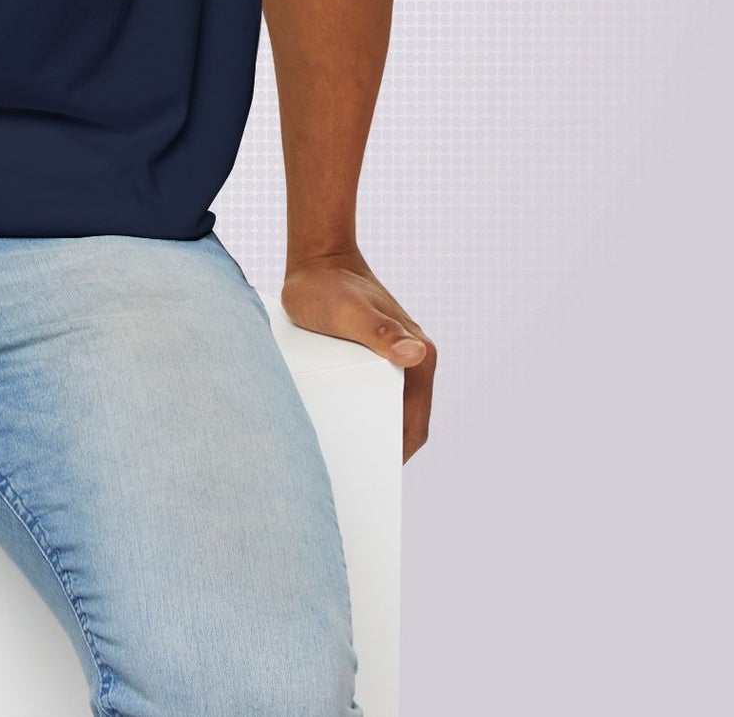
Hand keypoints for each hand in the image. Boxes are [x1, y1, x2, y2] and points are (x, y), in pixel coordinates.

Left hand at [281, 249, 434, 461]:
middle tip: (350, 474)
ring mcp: (391, 356)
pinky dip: (356, 409)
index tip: (372, 478)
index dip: (397, 454)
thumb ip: (378, 330)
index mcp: (418, 356)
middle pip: (401, 420)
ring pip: (384, 407)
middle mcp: (410, 358)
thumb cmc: (329, 283)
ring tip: (337, 454)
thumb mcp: (347, 310)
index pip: (414, 424)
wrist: (315, 256)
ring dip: (367, 429)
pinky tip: (330, 421)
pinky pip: (368, 390)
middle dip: (381, 448)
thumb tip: (415, 354)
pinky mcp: (370, 353)